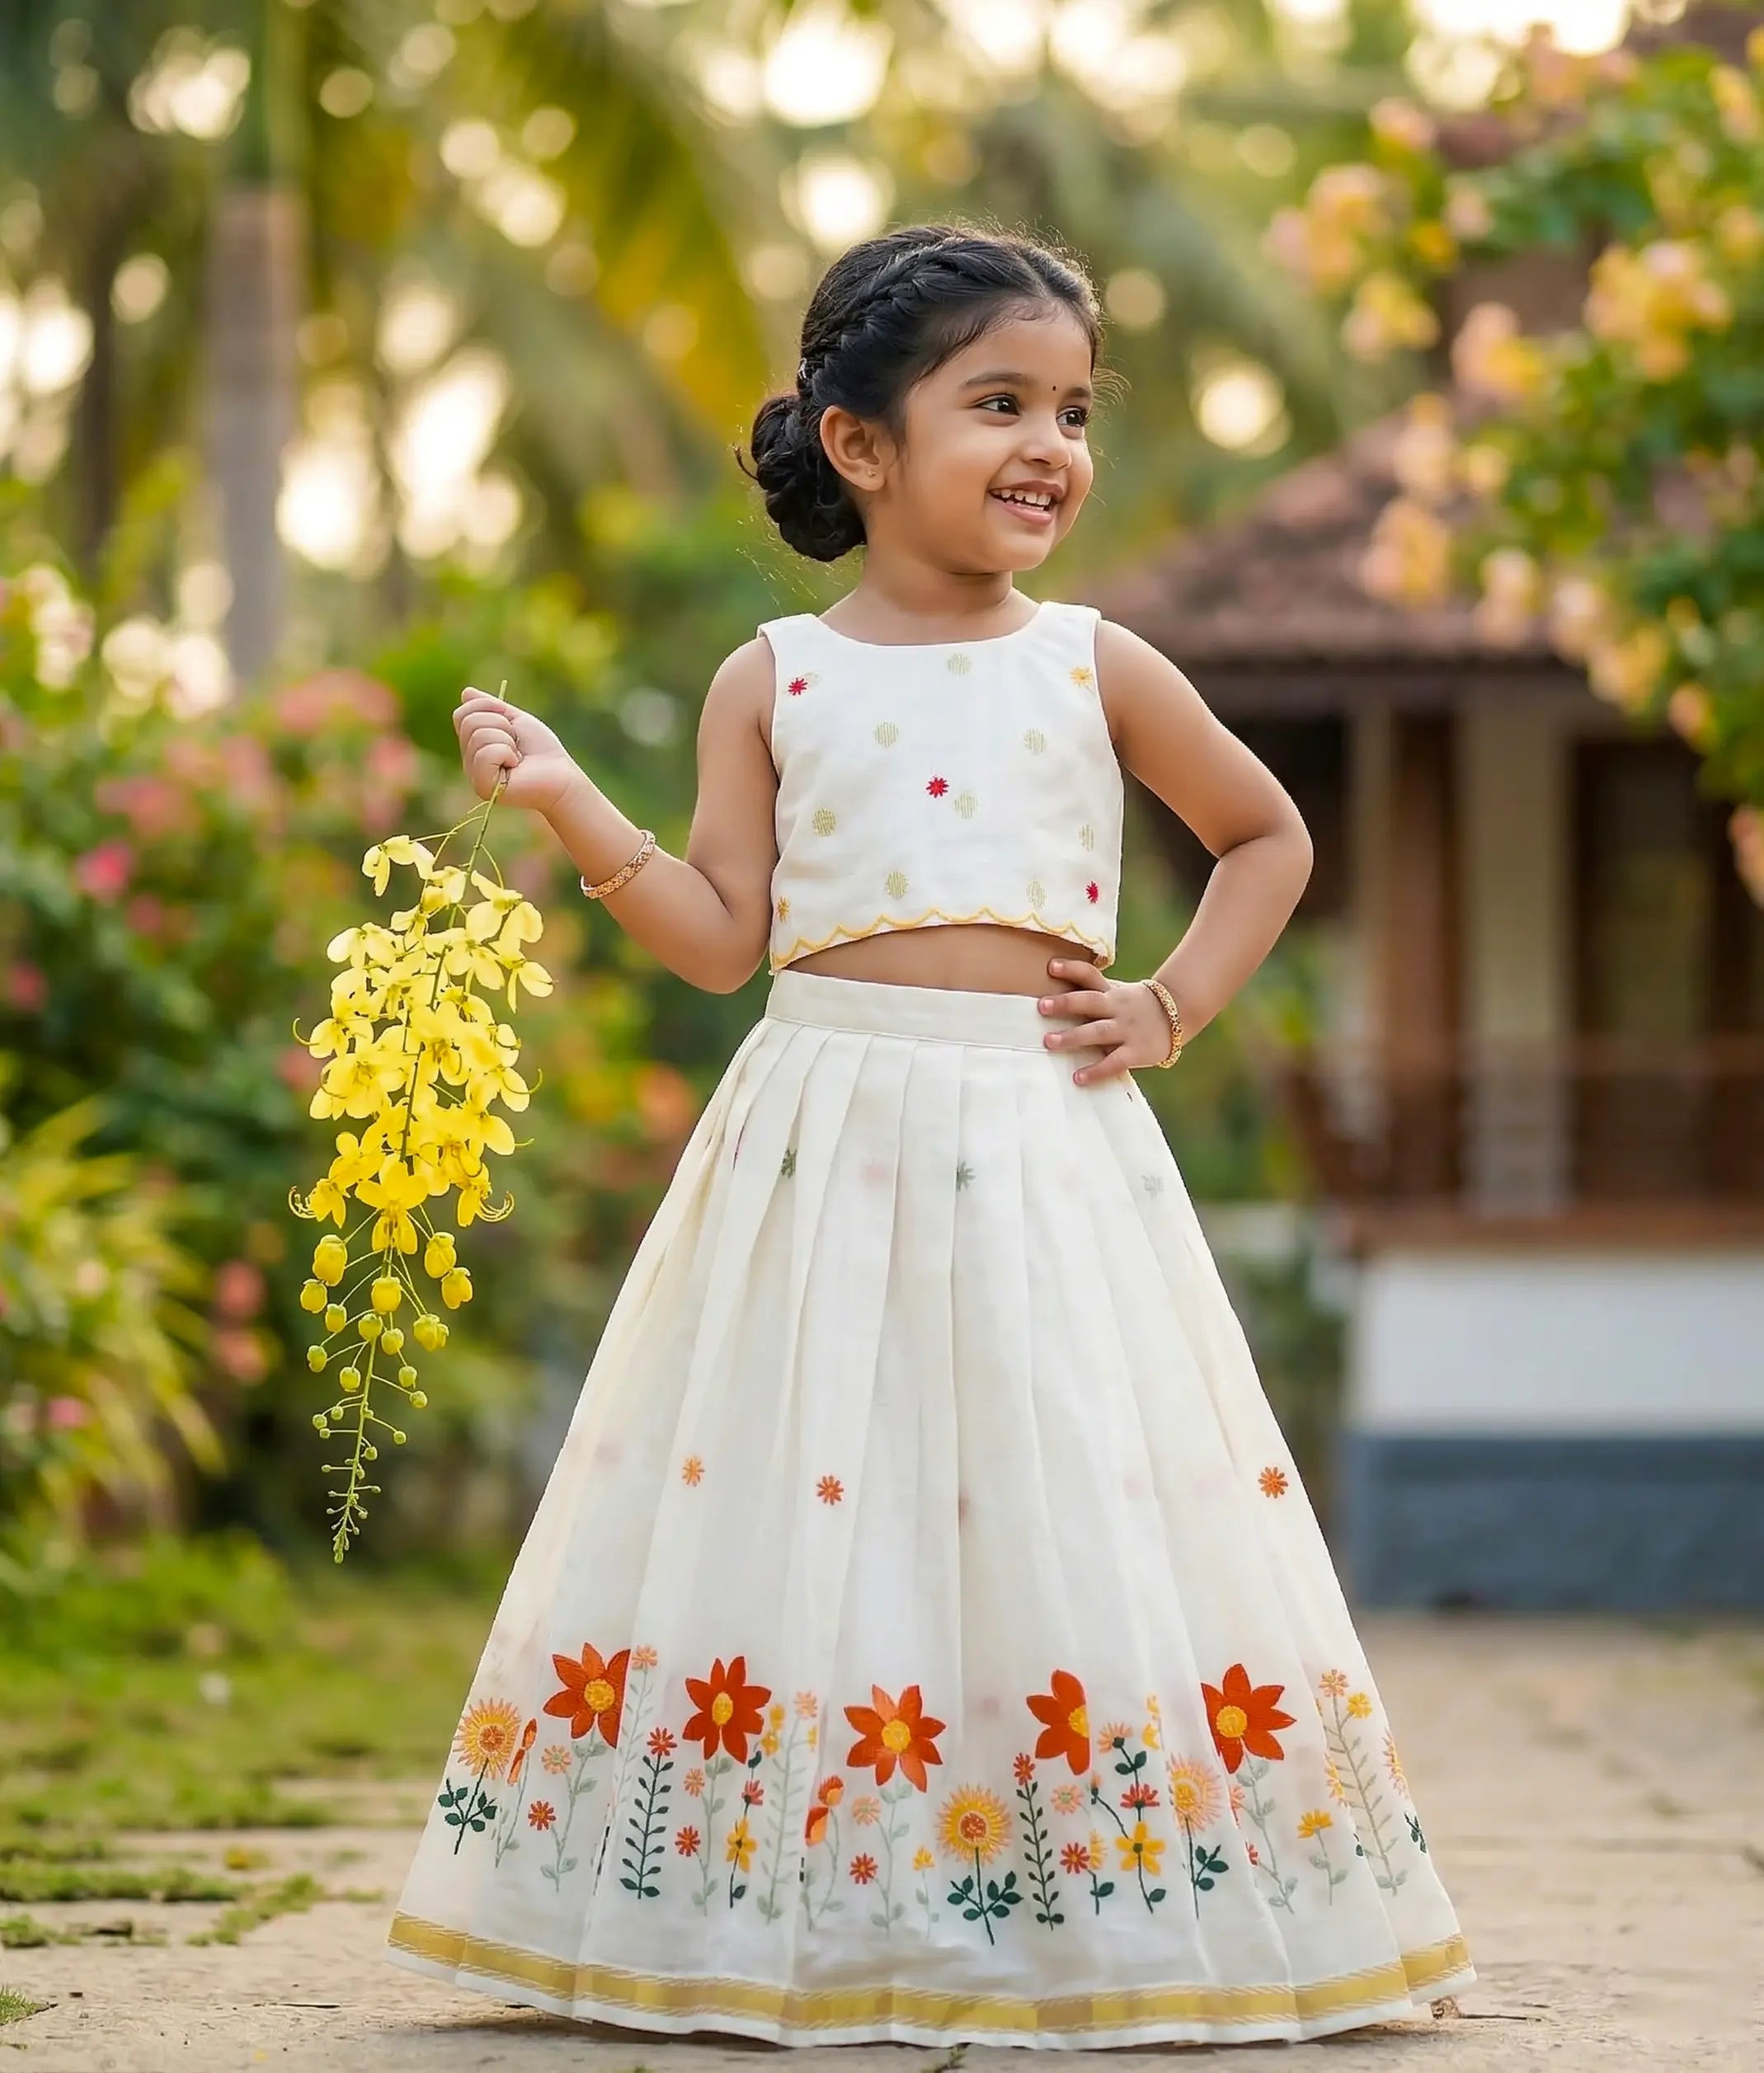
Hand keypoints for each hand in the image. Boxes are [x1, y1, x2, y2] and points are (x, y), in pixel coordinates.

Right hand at [453, 686, 581, 817]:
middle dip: (500, 724)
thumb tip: (466, 692)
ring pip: (478, 735)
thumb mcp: (516, 720)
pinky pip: (485, 753)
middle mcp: (469, 761)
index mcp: (473, 745)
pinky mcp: (483, 786)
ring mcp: (473, 775)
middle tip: (516, 743)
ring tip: (517, 756)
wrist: (561, 775)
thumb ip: (490, 707)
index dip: (486, 707)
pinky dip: (506, 753)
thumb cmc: (541, 749)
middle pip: (468, 721)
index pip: (462, 714)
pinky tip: (515, 766)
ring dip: (507, 740)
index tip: (509, 720)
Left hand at [1038, 958, 1174, 1084]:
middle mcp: (1117, 1008)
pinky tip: (1078, 1077)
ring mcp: (1127, 1030)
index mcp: (1111, 992)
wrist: (1179, 1015)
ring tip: (1049, 1042)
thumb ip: (1094, 992)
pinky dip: (1096, 1070)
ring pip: (1097, 1032)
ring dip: (1073, 1037)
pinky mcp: (1136, 1052)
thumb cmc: (1136, 1006)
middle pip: (1090, 1002)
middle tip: (1041, 1006)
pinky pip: (1114, 1062)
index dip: (1072, 970)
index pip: (1090, 975)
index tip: (1051, 966)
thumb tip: (1055, 992)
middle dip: (1066, 1003)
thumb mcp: (1118, 993)